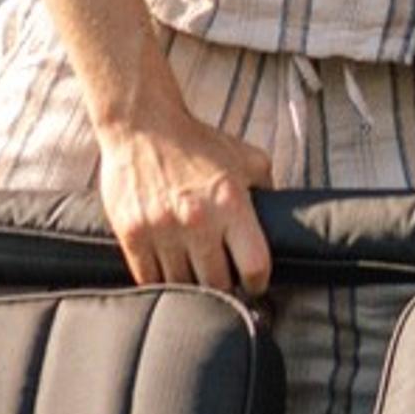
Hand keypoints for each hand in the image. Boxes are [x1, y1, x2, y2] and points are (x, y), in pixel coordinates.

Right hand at [93, 94, 276, 295]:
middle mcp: (198, 220)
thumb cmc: (197, 142)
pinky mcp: (133, 234)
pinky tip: (169, 274)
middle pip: (216, 284)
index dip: (258, 281)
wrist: (143, 125)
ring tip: (196, 280)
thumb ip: (267, 188)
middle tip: (223, 283)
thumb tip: (281, 219)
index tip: (254, 283)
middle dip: (224, 287)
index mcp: (231, 202)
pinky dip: (161, 282)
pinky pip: (149, 279)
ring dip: (191, 288)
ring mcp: (162, 230)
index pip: (254, 265)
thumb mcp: (246, 157)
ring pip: (182, 286)